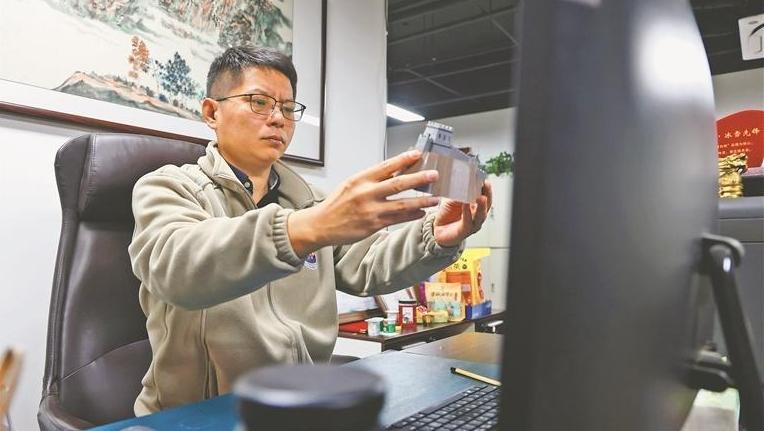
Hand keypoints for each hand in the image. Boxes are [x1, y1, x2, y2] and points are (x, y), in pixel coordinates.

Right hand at [288, 150, 440, 256]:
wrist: (321, 224)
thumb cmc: (336, 204)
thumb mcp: (351, 184)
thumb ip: (372, 179)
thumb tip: (396, 170)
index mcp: (361, 179)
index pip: (386, 166)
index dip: (404, 159)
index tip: (418, 154)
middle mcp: (366, 193)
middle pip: (398, 183)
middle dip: (419, 178)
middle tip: (434, 174)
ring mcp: (371, 210)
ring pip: (402, 204)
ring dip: (421, 201)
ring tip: (435, 198)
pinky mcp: (373, 225)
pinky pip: (397, 219)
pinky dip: (411, 215)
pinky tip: (421, 212)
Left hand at [433, 181, 491, 247]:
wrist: (438, 230)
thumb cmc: (448, 215)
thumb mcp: (453, 200)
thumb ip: (458, 193)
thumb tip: (460, 181)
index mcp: (476, 207)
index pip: (485, 196)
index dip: (486, 188)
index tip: (485, 179)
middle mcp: (477, 216)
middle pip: (487, 205)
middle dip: (487, 194)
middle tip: (486, 185)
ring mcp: (473, 224)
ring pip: (480, 215)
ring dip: (481, 205)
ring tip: (480, 196)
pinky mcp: (464, 231)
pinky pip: (468, 221)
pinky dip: (467, 213)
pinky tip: (466, 205)